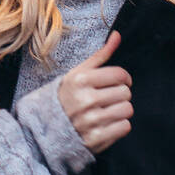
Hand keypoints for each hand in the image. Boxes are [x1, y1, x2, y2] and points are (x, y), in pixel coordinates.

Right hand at [56, 29, 132, 154]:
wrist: (47, 128)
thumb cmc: (67, 96)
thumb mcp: (78, 73)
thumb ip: (100, 55)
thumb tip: (118, 35)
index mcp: (80, 80)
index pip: (120, 74)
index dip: (124, 78)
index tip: (118, 82)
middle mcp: (85, 100)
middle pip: (126, 93)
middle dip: (120, 94)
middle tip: (109, 98)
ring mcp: (90, 121)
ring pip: (127, 109)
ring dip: (121, 110)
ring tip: (108, 110)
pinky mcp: (96, 139)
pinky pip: (125, 127)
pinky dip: (119, 125)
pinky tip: (107, 123)